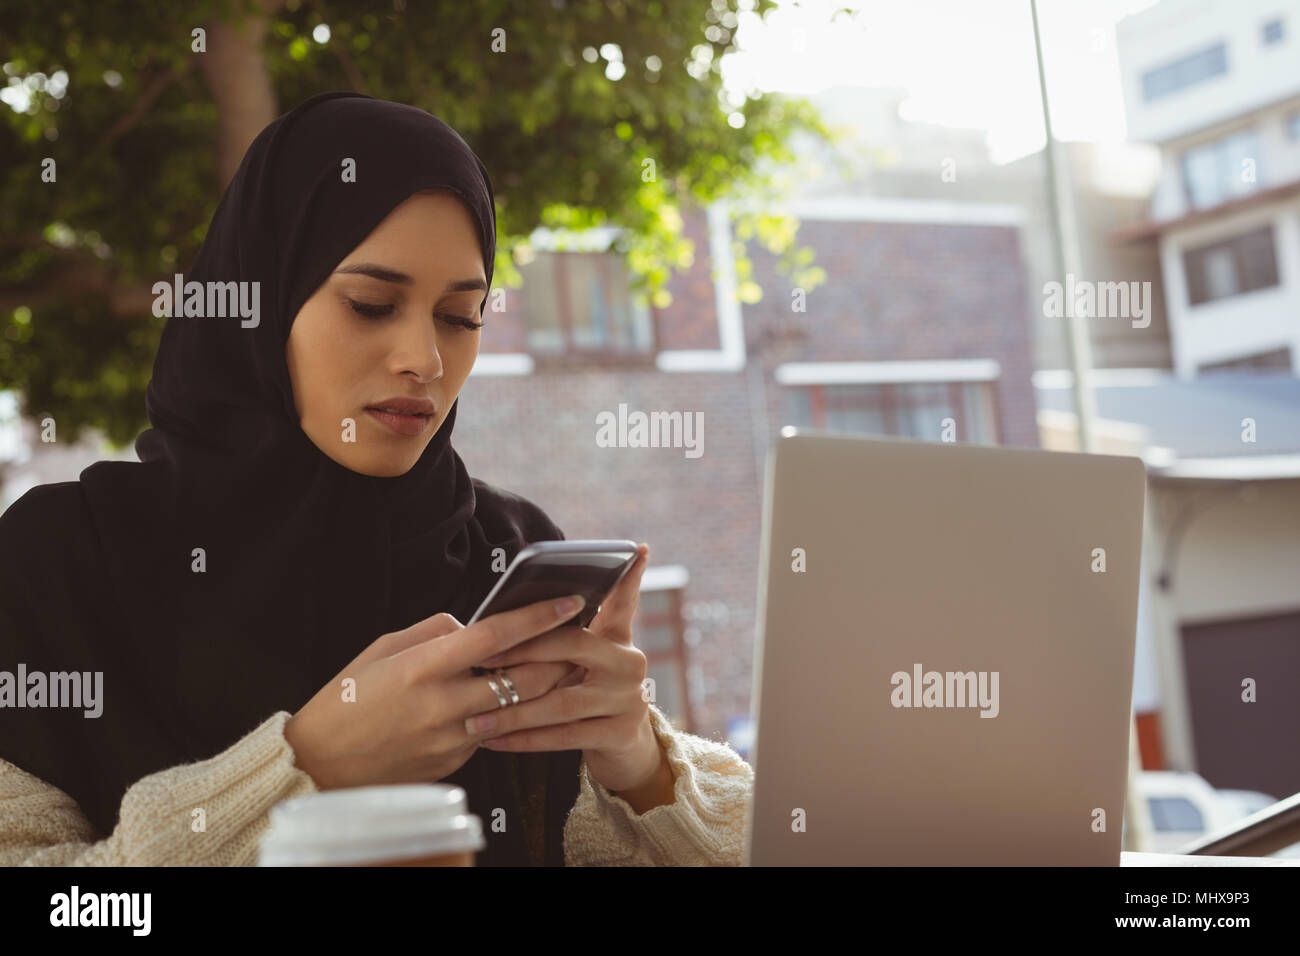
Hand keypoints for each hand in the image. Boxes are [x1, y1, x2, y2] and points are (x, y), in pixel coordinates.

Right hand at [283, 593, 587, 790]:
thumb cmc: (348, 697)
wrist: (321, 765)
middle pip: (524, 678)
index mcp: (422, 667)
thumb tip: (472, 624)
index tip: (570, 602)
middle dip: (558, 657)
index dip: (538, 617)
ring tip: (556, 666)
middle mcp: (442, 704)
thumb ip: (433, 631)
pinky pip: (490, 731)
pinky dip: (503, 714)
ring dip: (541, 688)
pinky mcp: (455, 763)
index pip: (495, 636)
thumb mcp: (382, 648)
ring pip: (516, 708)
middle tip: (576, 640)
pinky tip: (505, 700)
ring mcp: (451, 739)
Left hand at [464, 544, 665, 794]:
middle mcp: (630, 664)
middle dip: (521, 652)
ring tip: (473, 717)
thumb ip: (565, 634)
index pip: (618, 601)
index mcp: (619, 639)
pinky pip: (563, 736)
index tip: (632, 549)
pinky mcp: (620, 734)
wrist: (625, 750)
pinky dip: (524, 739)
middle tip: (480, 660)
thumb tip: (513, 609)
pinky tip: (493, 741)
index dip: (623, 577)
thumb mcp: (588, 661)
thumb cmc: (589, 694)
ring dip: (512, 711)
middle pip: (572, 646)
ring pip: (561, 701)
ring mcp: (628, 700)